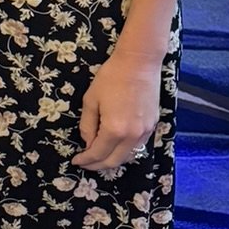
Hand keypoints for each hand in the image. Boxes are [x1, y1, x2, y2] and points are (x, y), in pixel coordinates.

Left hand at [76, 46, 163, 171]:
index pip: (98, 153)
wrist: (139, 63)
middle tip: (86, 164)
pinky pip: (138, 147)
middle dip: (98, 165)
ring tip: (99, 158)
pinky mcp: (153, 126)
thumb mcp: (91, 100)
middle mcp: (132, 136)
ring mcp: (145, 132)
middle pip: (114, 161)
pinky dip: (125, 152)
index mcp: (114, 129)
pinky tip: (116, 147)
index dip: (85, 160)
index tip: (76, 161)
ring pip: (128, 157)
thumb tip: (88, 143)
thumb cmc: (111, 78)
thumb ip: (87, 125)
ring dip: (113, 161)